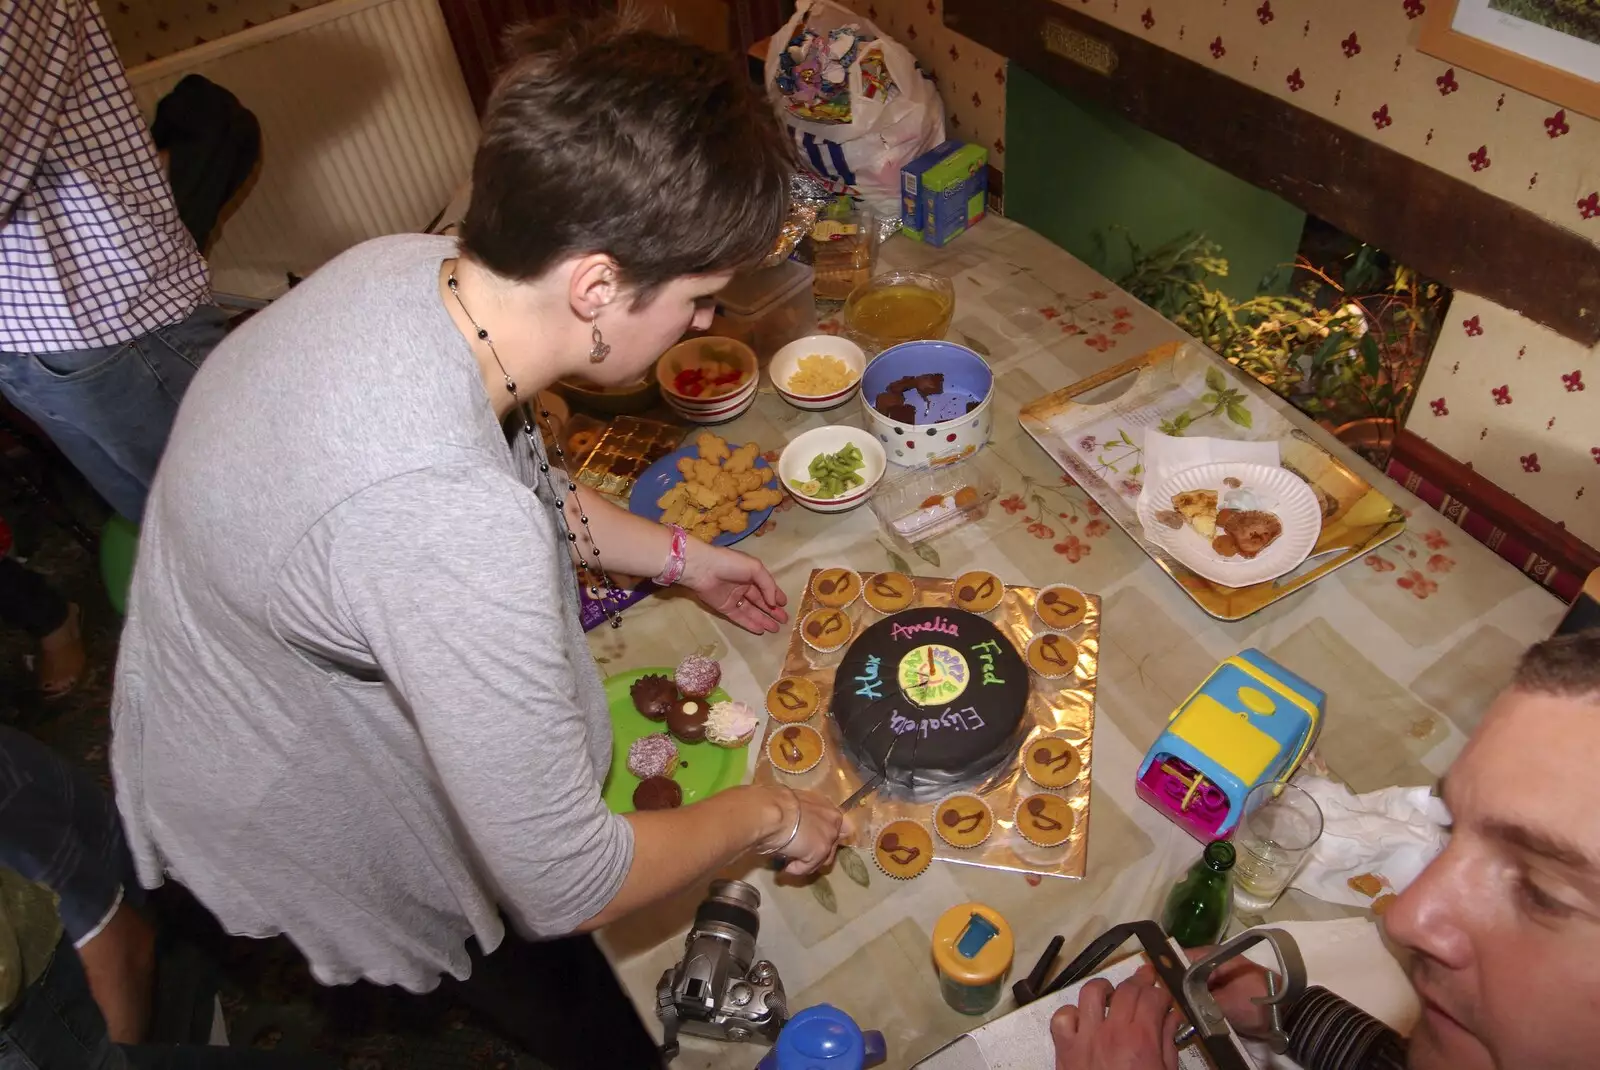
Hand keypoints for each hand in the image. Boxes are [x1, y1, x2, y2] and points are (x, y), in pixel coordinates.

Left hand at [679, 541, 787, 634]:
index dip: (776, 595)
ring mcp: (734, 598)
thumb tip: (774, 603)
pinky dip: (750, 623)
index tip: (785, 605)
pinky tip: (760, 630)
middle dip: (772, 610)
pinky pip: (740, 617)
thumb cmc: (731, 564)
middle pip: (760, 601)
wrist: (704, 569)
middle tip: (784, 621)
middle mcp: (743, 586)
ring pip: (752, 611)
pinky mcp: (724, 608)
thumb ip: (768, 585)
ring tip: (776, 629)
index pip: (766, 586)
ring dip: (764, 619)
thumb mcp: (755, 568)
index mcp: (751, 573)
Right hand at [757, 787, 845, 875]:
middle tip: (803, 853)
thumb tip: (790, 820)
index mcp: (825, 804)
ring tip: (791, 863)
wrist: (773, 811)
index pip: (833, 823)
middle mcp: (833, 820)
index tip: (810, 838)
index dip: (823, 832)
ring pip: (824, 858)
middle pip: (833, 842)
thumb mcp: (791, 802)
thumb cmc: (775, 802)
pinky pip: (809, 867)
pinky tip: (786, 868)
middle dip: (821, 850)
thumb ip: (799, 813)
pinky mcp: (821, 852)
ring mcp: (829, 837)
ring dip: (809, 862)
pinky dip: (797, 869)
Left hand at [1050, 977, 1179, 1069]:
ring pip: (1091, 993)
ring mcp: (1085, 1038)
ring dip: (1105, 988)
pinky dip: (1071, 1013)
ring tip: (1114, 993)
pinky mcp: (1064, 1049)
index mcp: (1140, 1039)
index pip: (1152, 997)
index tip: (1164, 991)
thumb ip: (1167, 1043)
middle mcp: (1111, 1032)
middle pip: (1126, 990)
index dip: (1161, 990)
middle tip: (1147, 978)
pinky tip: (1084, 1019)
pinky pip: (1062, 1018)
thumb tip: (1171, 1018)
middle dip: (1140, 980)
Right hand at [1133, 949, 1275, 1038]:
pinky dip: (1196, 1004)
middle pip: (1185, 972)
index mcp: (1214, 956)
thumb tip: (1175, 1003)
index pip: (1181, 956)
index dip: (1165, 968)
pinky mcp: (1225, 993)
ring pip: (1194, 985)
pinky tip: (1186, 1014)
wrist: (1288, 1016)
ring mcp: (1221, 978)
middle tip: (1157, 999)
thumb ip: (1197, 1001)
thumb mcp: (1224, 1003)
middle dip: (1173, 985)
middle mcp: (1215, 963)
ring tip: (1168, 1008)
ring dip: (1185, 997)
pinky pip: (1204, 996)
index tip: (1150, 981)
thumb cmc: (1256, 1002)